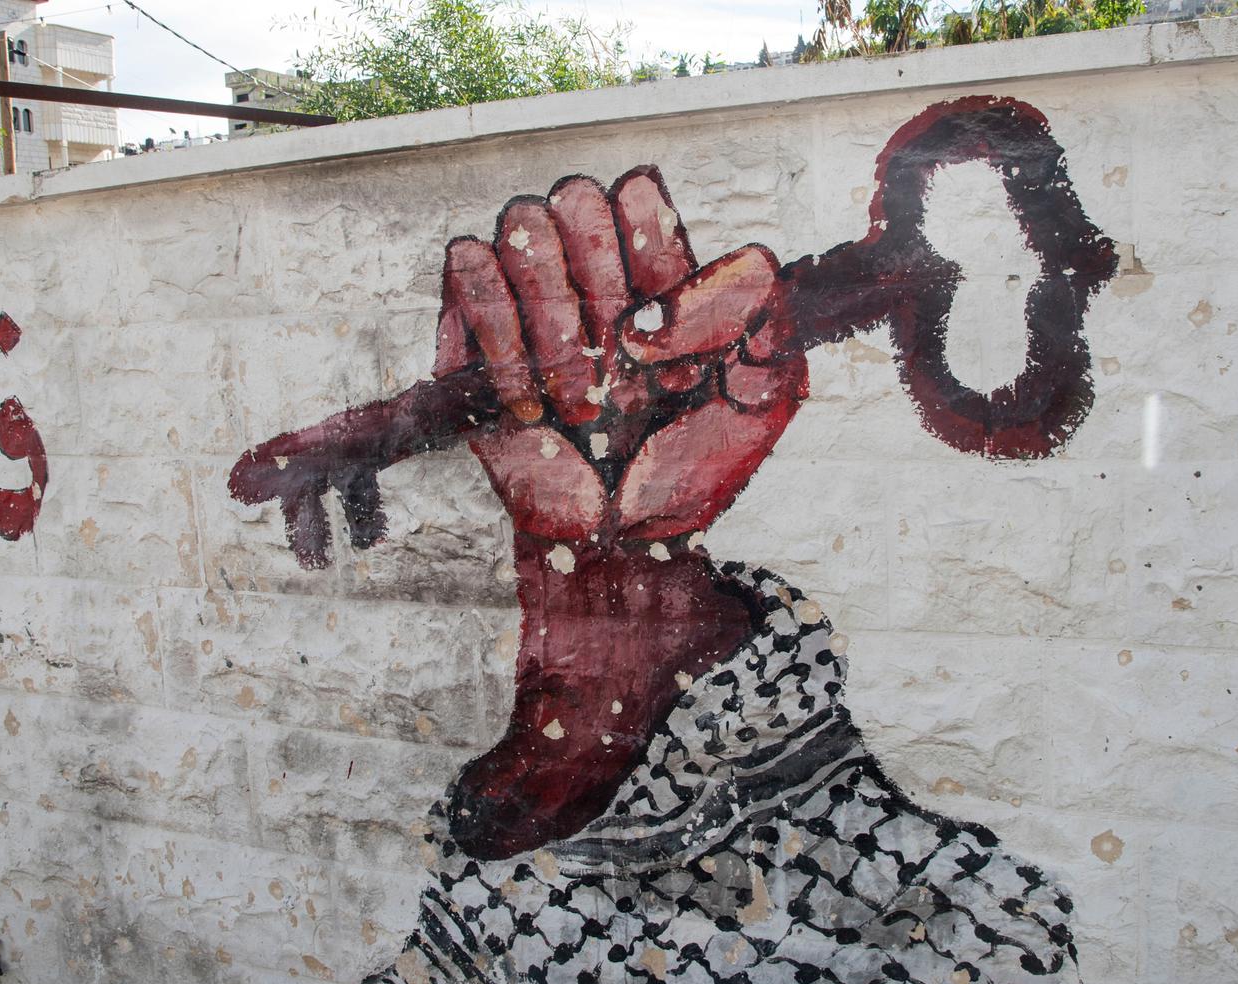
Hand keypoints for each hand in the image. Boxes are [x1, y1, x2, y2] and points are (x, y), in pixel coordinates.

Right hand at [436, 166, 807, 541]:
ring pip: (520, 227)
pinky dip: (503, 342)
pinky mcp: (470, 330)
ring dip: (555, 324)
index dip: (651, 254)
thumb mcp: (768, 388)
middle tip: (622, 370)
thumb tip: (648, 313)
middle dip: (601, 288)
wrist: (626, 537)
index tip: (665, 340)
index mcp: (660, 263)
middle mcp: (588, 266)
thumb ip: (749, 309)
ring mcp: (526, 293)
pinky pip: (470, 272)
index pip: (638, 191)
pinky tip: (531, 406)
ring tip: (582, 403)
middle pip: (574, 195)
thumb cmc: (694, 464)